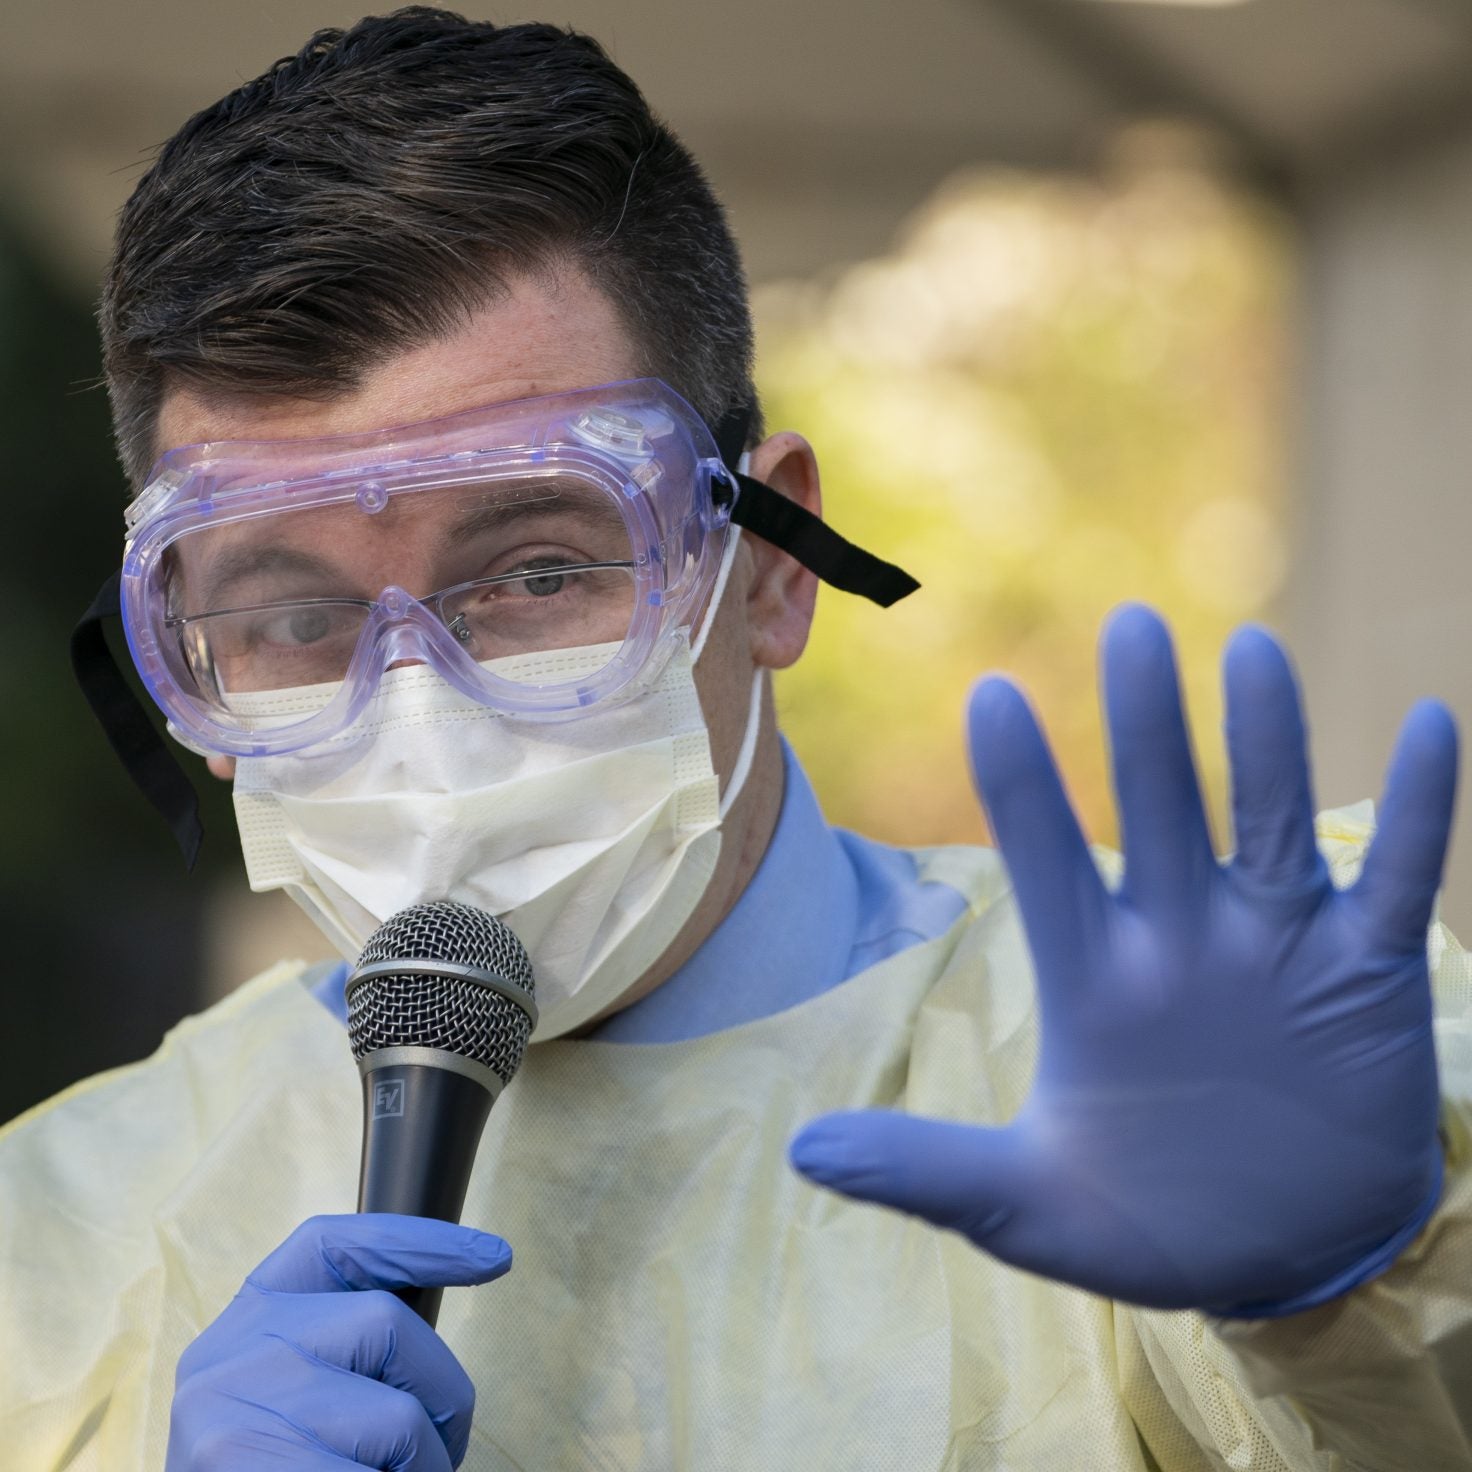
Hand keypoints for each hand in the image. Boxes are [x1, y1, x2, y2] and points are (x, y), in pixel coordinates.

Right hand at [166, 1214, 510, 1469]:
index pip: (336, 1245)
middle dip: (444, 1396)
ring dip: (425, 1467)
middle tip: (437, 1456)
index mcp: (245, 1324)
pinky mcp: (242, 1465)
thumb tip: (455, 1307)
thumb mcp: (288, 1398)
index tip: (494, 1258)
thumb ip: (345, 1353)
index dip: (418, 1241)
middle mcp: (230, 1354)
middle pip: (389, 1323)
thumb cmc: (270, 1467)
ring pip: (400, 1417)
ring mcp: (232, 1414)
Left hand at [790, 605, 1457, 1313]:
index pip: (1046, 861)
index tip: (991, 694)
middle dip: (1146, 726)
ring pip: (1272, 824)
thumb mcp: (1028, 1206)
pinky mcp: (1366, 975)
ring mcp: (1276, 948)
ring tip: (1254, 652)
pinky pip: (1397, 883)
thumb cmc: (1145, 1216)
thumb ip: (926, 1169)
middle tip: (1129, 626)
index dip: (1022, 782)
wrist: (1282, 1256)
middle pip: (1160, 811)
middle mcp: (1182, 940)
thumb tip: (800, 1155)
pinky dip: (1418, 812)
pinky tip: (1435, 725)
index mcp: (1093, 977)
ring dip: (1270, 743)